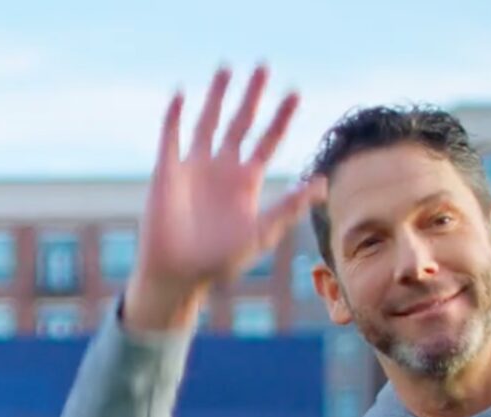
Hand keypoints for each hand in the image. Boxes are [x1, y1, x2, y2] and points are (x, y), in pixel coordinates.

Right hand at [125, 64, 323, 331]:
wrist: (178, 274)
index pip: (268, 141)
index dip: (281, 118)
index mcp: (246, 181)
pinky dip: (174, 116)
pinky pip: (171, 137)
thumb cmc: (220, 261)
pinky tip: (180, 94)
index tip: (294, 93)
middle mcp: (222, 168)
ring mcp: (194, 167)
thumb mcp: (261, 233)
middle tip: (264, 67)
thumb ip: (290, 207)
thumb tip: (323, 183)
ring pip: (208, 122)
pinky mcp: (167, 172)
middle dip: (252, 96)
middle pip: (241, 122)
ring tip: (226, 68)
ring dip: (216, 96)